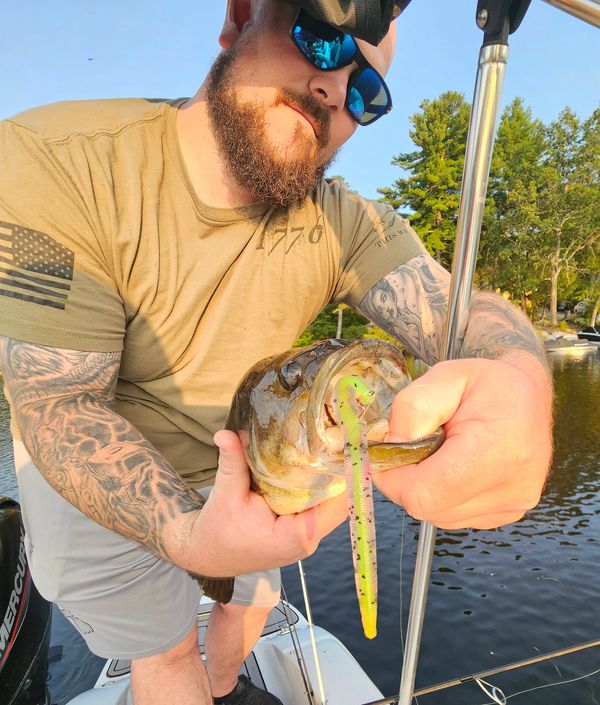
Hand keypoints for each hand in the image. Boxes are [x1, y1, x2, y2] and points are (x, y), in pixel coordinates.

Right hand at [185, 430, 347, 576]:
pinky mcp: (300, 533)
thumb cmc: (218, 530)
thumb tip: (226, 433)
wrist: (208, 554)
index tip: (339, 448)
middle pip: (337, 504)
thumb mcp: (225, 494)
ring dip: (328, 479)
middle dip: (336, 473)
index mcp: (295, 537)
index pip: (335, 506)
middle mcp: (307, 541)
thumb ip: (232, 462)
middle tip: (333, 440)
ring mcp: (306, 539)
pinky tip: (313, 464)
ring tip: (328, 447)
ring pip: (330, 506)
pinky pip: (318, 508)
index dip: (341, 478)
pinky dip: (317, 488)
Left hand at [373, 354, 552, 529]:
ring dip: (423, 489)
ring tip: (436, 453)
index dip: (393, 476)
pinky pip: (453, 517)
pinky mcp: (507, 514)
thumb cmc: (486, 384)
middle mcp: (513, 487)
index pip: (426, 492)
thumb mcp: (444, 376)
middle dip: (405, 480)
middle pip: (429, 508)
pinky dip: (441, 496)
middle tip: (411, 447)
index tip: (387, 450)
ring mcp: (512, 506)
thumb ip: (412, 408)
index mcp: (499, 449)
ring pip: (438, 516)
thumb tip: (392, 446)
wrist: (528, 396)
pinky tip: (451, 468)